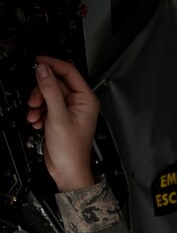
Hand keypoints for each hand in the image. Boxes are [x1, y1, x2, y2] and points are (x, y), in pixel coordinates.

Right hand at [27, 56, 99, 191]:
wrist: (67, 170)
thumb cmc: (71, 150)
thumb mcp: (58, 116)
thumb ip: (50, 90)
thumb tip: (44, 70)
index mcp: (86, 100)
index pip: (69, 72)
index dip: (52, 64)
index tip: (38, 61)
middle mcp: (79, 104)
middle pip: (55, 83)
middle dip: (41, 91)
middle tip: (34, 100)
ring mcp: (68, 111)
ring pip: (47, 95)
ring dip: (37, 104)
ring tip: (35, 114)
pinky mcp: (59, 118)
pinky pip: (45, 106)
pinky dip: (38, 112)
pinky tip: (37, 122)